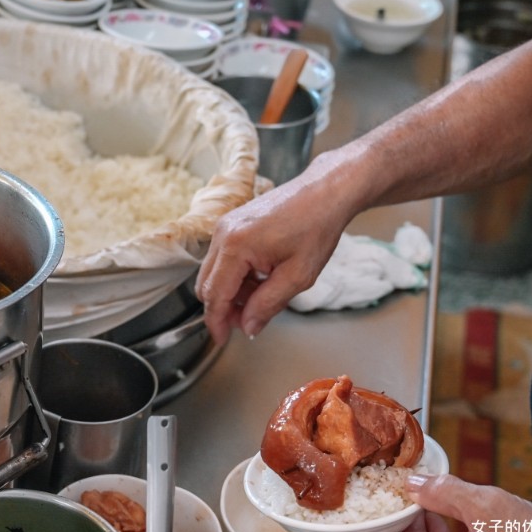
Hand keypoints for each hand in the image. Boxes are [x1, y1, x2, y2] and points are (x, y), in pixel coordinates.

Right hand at [195, 159, 357, 343]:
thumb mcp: (298, 276)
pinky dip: (236, 276)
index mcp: (236, 246)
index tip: (222, 340)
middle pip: (206, 285)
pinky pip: (223, 259)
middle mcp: (223, 234)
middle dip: (224, 308)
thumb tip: (248, 327)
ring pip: (214, 273)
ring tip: (263, 297)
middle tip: (249, 321)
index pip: (215, 295)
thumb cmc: (317, 227)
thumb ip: (268, 305)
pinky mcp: (232, 224)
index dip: (217, 322)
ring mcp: (225, 226)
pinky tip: (262, 278)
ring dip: (232, 292)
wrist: (325, 192)